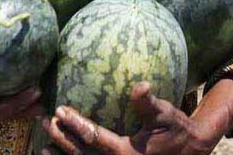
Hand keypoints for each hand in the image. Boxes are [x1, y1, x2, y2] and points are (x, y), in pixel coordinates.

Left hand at [41, 83, 225, 154]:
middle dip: (61, 138)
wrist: (189, 150)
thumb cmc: (175, 129)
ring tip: (42, 146)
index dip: (75, 123)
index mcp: (126, 153)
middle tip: (45, 120)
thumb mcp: (164, 114)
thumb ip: (148, 103)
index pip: (94, 137)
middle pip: (81, 154)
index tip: (60, 110)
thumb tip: (141, 84)